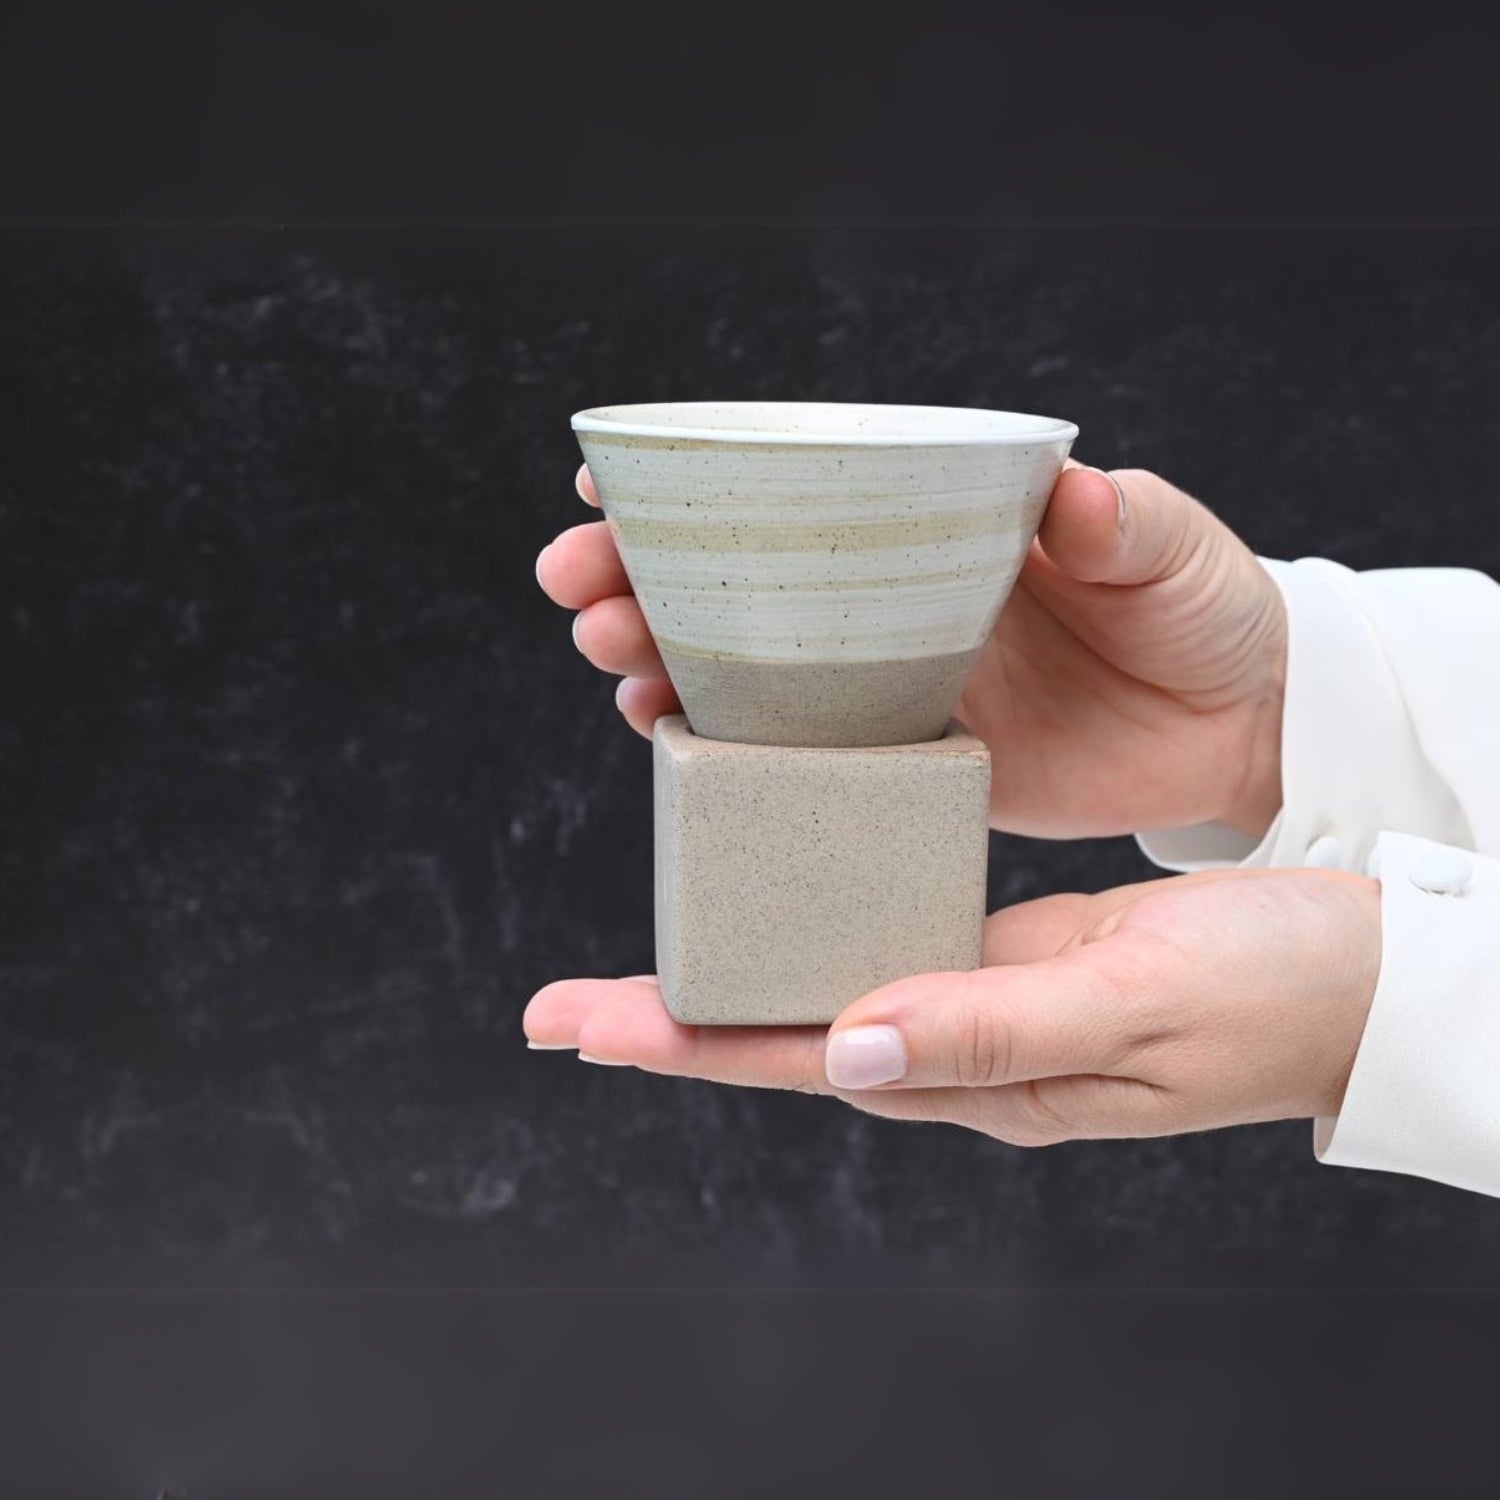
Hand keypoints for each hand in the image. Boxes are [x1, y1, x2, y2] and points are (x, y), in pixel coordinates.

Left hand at [524, 869, 1381, 1143]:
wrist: (1352, 972)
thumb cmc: (1264, 998)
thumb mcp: (1128, 1009)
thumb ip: (990, 1031)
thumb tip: (846, 1050)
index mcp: (973, 1070)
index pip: (792, 1062)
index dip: (680, 1044)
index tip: (577, 1032)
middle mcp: (953, 1036)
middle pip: (782, 1029)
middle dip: (669, 1017)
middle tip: (559, 1006)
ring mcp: (976, 990)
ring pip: (823, 977)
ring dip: (733, 963)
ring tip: (646, 948)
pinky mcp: (1008, 945)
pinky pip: (887, 927)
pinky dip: (818, 908)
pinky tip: (779, 887)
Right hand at [535, 462, 1287, 838]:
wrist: (1236, 728)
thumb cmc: (1202, 612)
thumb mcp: (1172, 549)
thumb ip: (1125, 521)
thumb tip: (1078, 494)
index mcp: (933, 529)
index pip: (797, 490)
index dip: (695, 483)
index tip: (609, 474)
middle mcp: (889, 603)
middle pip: (737, 580)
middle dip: (639, 573)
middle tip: (576, 578)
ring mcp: (886, 685)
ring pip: (742, 668)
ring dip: (659, 656)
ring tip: (609, 652)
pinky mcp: (901, 763)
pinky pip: (793, 757)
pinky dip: (724, 748)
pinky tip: (671, 734)